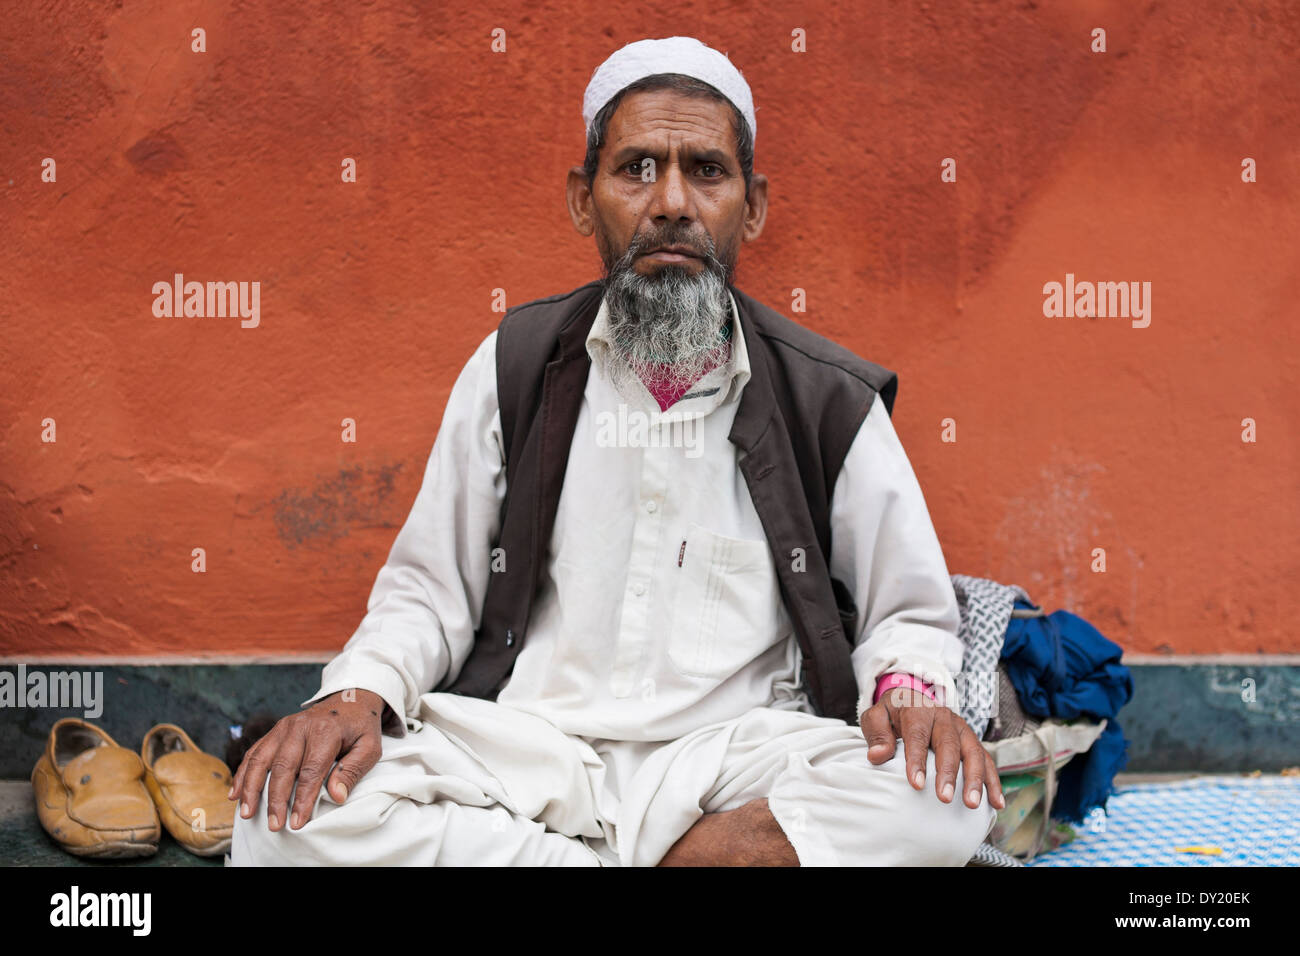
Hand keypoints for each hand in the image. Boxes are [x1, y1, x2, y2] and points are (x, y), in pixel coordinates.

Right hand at [228, 688, 385, 830]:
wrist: (350, 699)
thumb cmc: (360, 728)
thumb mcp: (369, 747)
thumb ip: (353, 770)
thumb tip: (336, 796)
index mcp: (326, 731)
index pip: (311, 770)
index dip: (303, 799)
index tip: (297, 822)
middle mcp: (300, 727)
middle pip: (283, 767)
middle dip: (276, 800)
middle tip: (274, 825)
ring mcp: (284, 727)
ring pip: (261, 759)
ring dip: (251, 788)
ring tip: (247, 814)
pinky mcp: (275, 730)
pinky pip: (254, 752)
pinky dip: (243, 773)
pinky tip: (236, 794)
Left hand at [860, 686, 1005, 810]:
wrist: (911, 697)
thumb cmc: (892, 713)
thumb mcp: (876, 716)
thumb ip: (876, 733)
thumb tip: (877, 756)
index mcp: (919, 710)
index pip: (918, 735)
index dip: (917, 760)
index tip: (916, 784)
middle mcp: (944, 717)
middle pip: (949, 744)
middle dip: (948, 773)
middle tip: (944, 798)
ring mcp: (961, 729)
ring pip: (973, 752)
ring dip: (975, 779)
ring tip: (971, 803)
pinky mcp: (972, 741)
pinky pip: (986, 760)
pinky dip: (993, 781)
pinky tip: (996, 802)